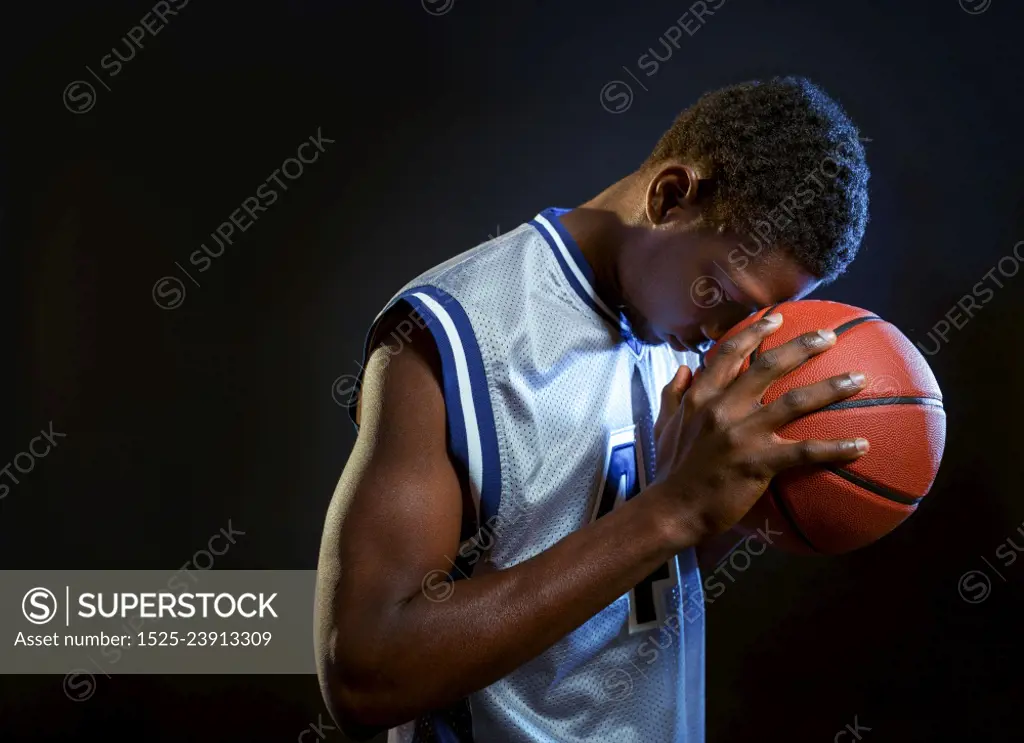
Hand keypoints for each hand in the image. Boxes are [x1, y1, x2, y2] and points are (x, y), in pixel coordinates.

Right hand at [651, 313, 868, 541]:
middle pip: (768, 366)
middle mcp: (723, 408)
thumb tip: (685, 367)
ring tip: (858, 379)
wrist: (673, 509)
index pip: (729, 354)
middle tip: (828, 336)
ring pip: (794, 402)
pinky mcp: (759, 462)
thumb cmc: (671, 470)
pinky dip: (836, 447)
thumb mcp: (664, 424)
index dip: (754, 332)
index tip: (776, 318)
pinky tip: (862, 445)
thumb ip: (674, 393)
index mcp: (701, 397)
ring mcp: (742, 434)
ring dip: (830, 387)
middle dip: (802, 346)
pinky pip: (805, 451)